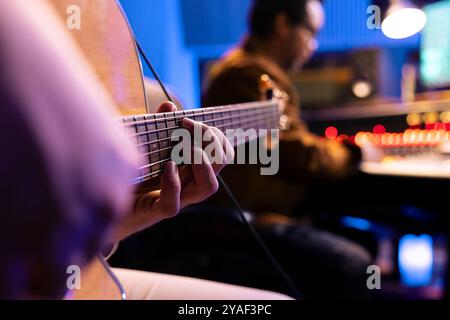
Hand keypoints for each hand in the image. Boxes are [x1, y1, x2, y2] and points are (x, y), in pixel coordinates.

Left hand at [113, 102, 233, 240]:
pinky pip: (172, 205)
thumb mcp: (146, 146)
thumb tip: (170, 106)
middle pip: (221, 163)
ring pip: (208, 187)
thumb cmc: (130, 173)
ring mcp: (176, 198)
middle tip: (187, 126)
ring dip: (202, 162)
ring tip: (184, 148)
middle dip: (212, 140)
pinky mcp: (154, 211)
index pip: (222, 152)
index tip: (187, 120)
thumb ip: (158, 127)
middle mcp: (189, 183)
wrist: (105, 204)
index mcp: (191, 167)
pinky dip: (172, 184)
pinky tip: (165, 167)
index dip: (214, 134)